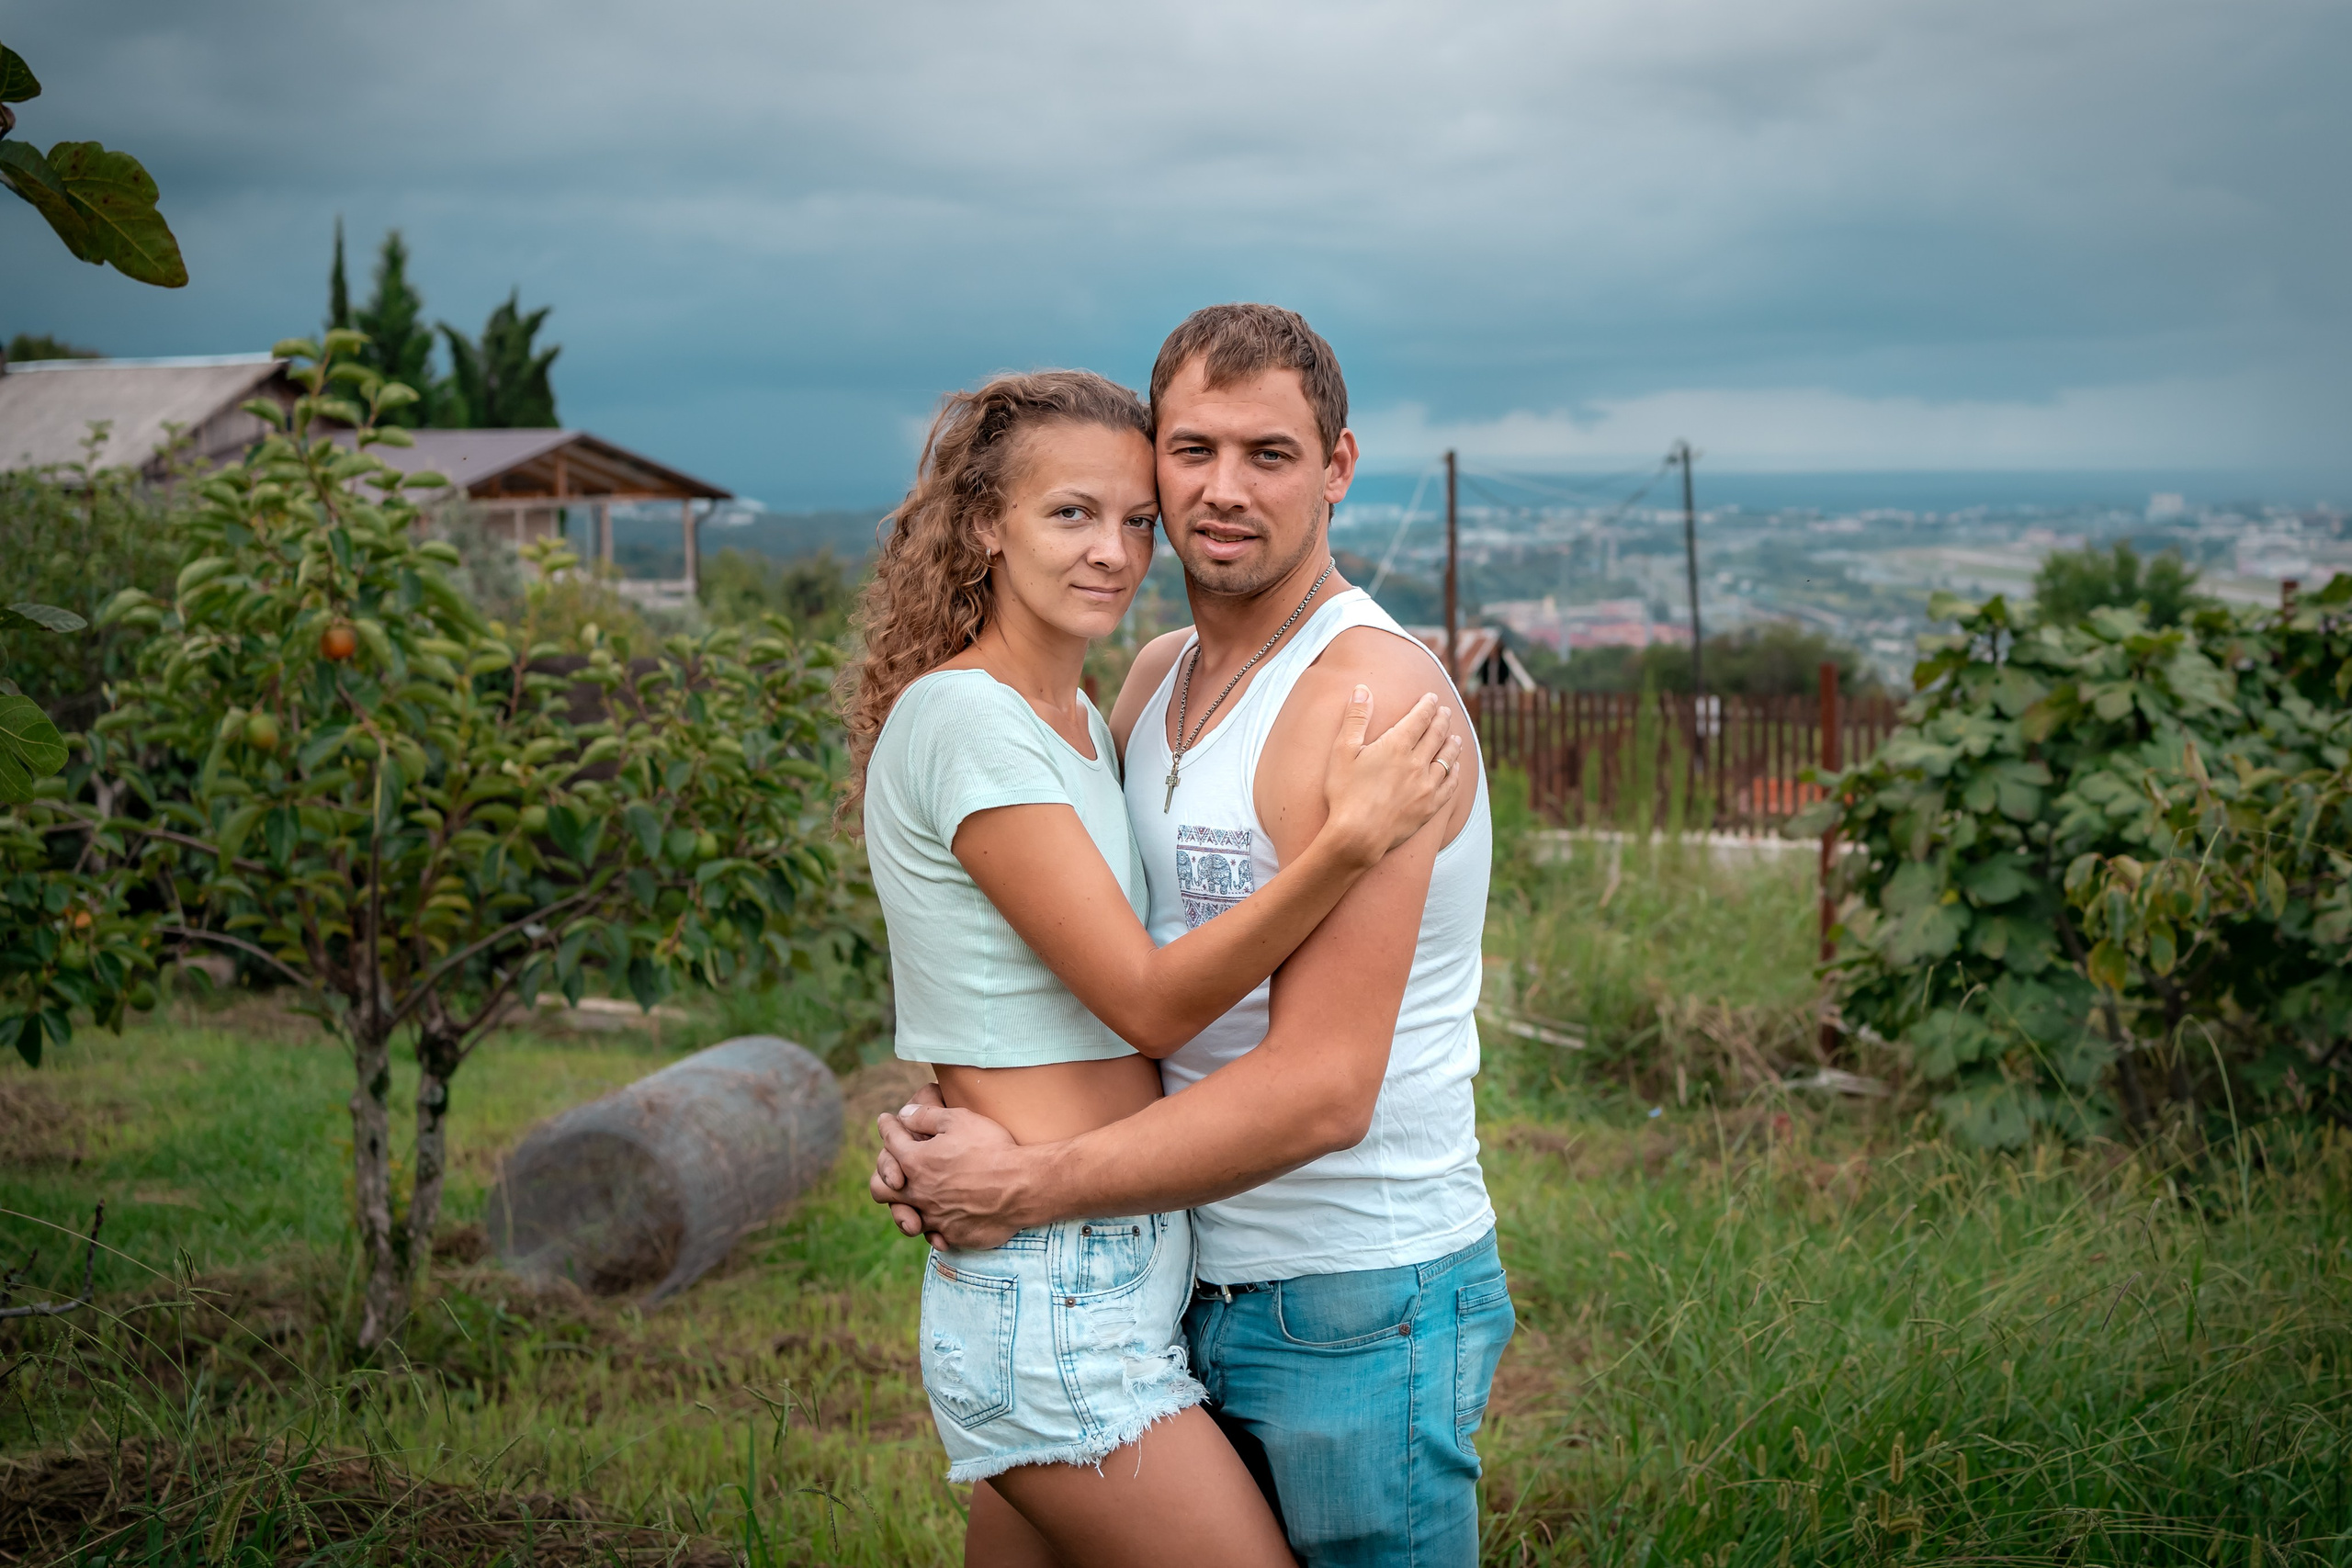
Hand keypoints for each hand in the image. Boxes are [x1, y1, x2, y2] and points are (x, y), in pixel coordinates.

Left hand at [874, 1102, 1028, 1248]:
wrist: (1023, 1187)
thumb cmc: (993, 1149)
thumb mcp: (959, 1120)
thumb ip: (925, 1116)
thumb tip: (903, 1114)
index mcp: (915, 1162)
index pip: (889, 1141)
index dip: (887, 1126)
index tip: (887, 1121)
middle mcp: (917, 1193)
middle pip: (879, 1189)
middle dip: (883, 1174)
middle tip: (895, 1167)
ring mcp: (933, 1218)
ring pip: (904, 1216)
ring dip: (907, 1204)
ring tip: (919, 1195)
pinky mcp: (951, 1235)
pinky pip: (933, 1233)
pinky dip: (935, 1224)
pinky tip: (945, 1215)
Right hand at [1323, 686, 1461, 857]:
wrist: (1357, 836)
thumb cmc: (1345, 793)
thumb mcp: (1342, 751)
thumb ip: (1355, 718)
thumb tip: (1362, 689)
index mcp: (1396, 746)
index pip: (1420, 718)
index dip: (1427, 705)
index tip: (1432, 698)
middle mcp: (1417, 763)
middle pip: (1436, 734)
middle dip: (1442, 719)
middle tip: (1445, 712)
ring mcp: (1426, 786)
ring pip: (1447, 758)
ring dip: (1452, 744)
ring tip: (1455, 737)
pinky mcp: (1430, 807)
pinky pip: (1450, 785)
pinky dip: (1456, 773)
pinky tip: (1456, 769)